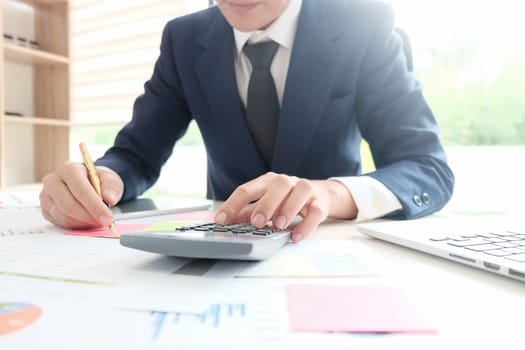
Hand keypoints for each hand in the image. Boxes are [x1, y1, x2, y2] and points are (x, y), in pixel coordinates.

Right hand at [39, 162, 123, 228]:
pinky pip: (59, 222)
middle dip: (89, 217)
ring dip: (83, 222)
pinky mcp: (45, 208)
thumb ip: (112, 187)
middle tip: (105, 222)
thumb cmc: (97, 180)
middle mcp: (53, 181)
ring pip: (64, 216)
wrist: (88, 183)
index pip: (80, 190)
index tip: (107, 218)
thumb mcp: (110, 179)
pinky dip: (76, 225)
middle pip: (69, 205)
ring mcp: (46, 195)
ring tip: (97, 221)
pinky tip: (86, 221)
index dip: (95, 206)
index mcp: (69, 169)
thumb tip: (110, 198)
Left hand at [214, 172, 357, 241]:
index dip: (232, 205)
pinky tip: (296, 236)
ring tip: (278, 226)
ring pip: (299, 192)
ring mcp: (305, 190)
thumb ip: (247, 212)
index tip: (220, 220)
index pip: (247, 190)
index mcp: (268, 182)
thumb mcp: (266, 203)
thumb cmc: (288, 199)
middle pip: (277, 185)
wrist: (322, 195)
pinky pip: (315, 211)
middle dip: (265, 204)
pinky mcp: (320, 203)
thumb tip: (225, 223)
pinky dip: (306, 224)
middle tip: (256, 222)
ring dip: (288, 209)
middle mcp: (287, 182)